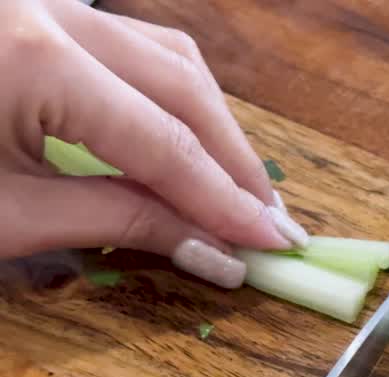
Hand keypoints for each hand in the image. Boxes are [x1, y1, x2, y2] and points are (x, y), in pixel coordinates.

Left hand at [0, 0, 308, 287]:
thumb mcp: (8, 216)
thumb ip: (115, 222)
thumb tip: (212, 249)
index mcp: (34, 60)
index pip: (164, 142)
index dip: (224, 201)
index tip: (272, 243)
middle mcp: (46, 13)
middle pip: (182, 85)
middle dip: (233, 161)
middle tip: (270, 222)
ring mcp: (42, 5)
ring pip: (165, 55)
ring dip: (210, 124)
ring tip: (236, 189)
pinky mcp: (34, 16)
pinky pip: (128, 47)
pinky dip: (168, 97)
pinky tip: (186, 145)